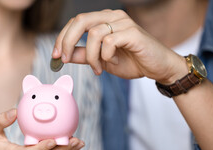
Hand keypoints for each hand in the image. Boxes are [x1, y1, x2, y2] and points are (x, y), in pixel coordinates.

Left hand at [53, 10, 187, 84]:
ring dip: (91, 56)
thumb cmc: (132, 61)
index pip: (76, 22)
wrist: (157, 68)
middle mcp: (113, 17)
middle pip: (80, 20)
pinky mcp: (133, 33)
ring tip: (97, 69)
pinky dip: (105, 56)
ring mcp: (124, 23)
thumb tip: (64, 55)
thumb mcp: (101, 61)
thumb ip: (84, 55)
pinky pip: (109, 42)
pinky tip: (110, 63)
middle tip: (63, 59)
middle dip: (67, 41)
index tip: (55, 55)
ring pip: (94, 33)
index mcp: (104, 20)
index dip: (62, 37)